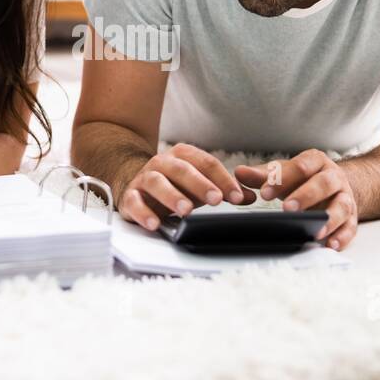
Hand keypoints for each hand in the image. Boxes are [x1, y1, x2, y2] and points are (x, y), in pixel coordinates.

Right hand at [119, 142, 252, 230]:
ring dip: (172, 196)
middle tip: (216, 200)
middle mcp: (162, 163)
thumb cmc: (174, 185)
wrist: (136, 185)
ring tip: (186, 210)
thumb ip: (223, 189)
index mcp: (182, 155)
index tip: (237, 196)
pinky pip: (135, 202)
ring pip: (157, 182)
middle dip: (200, 184)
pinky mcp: (129, 196)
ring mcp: (144, 178)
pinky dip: (143, 213)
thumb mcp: (199, 185)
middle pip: (182, 169)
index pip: (206, 163)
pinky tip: (155, 223)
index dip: (223, 179)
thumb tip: (250, 196)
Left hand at [235, 149, 357, 249]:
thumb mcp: (285, 174)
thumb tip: (239, 173)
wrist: (336, 186)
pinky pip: (350, 227)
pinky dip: (342, 236)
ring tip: (314, 231)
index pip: (300, 167)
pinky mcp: (351, 217)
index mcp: (316, 162)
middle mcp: (334, 177)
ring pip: (341, 205)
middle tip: (287, 209)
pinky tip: (331, 245)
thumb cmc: (304, 180)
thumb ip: (263, 175)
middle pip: (324, 183)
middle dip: (306, 196)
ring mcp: (345, 197)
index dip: (282, 179)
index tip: (264, 193)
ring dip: (329, 219)